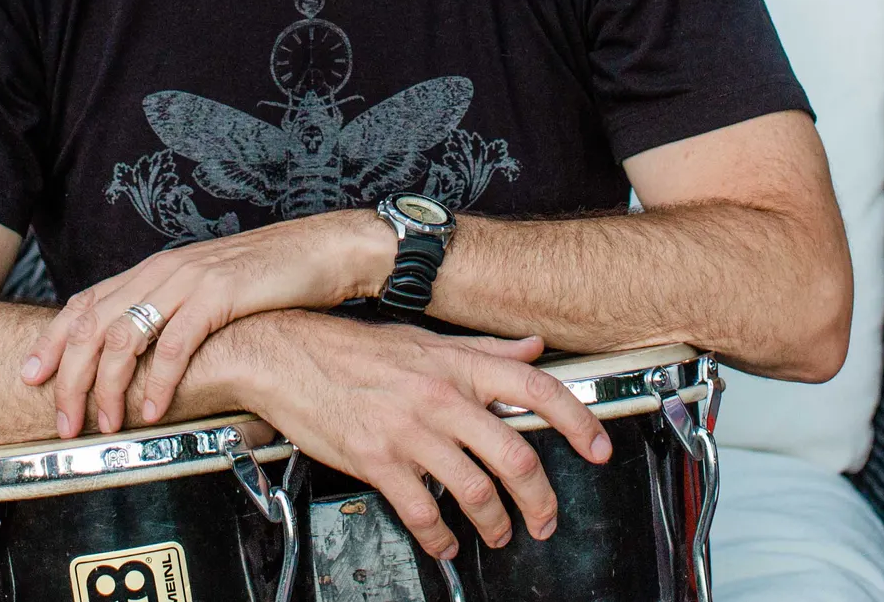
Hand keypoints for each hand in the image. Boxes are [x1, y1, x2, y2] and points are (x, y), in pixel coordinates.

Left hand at [22, 211, 390, 434]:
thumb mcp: (204, 291)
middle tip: (64, 420)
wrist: (319, 250)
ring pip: (125, 337)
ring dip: (108, 388)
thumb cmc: (266, 277)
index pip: (85, 303)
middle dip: (71, 377)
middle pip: (94, 325)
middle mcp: (163, 271)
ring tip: (105, 425)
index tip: (30, 376)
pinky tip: (153, 409)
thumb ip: (168, 311)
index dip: (52, 341)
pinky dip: (158, 381)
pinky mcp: (218, 296)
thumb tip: (135, 354)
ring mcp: (189, 281)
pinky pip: (175, 344)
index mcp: (154, 270)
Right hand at [208, 312, 611, 559]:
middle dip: (540, 498)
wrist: (284, 353)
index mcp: (457, 366)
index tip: (599, 448)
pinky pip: (422, 511)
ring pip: (475, 490)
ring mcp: (409, 432)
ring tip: (497, 535)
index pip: (536, 390)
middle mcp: (440, 398)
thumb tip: (530, 348)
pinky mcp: (377, 460)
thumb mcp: (424, 339)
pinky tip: (445, 543)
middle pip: (514, 455)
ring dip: (495, 524)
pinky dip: (440, 537)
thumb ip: (482, 349)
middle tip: (545, 519)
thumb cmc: (350, 348)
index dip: (578, 422)